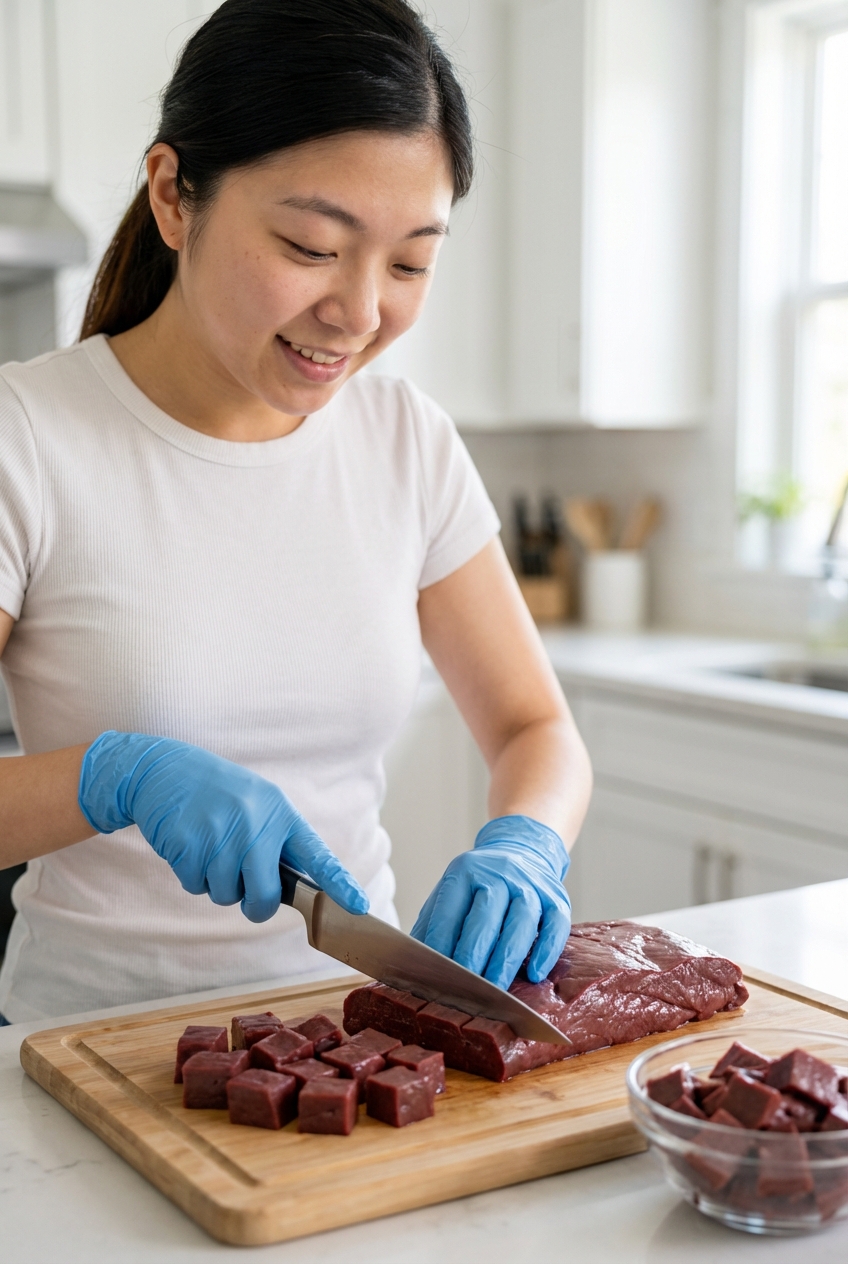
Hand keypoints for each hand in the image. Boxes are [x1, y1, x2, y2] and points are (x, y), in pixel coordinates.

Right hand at [78, 731, 368, 923]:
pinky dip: (191, 875)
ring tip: (209, 847)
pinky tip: (189, 845)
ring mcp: (221, 834)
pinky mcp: (188, 843)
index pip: (316, 855)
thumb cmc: (218, 794)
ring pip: (225, 895)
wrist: (163, 769)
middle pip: (265, 896)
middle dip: (254, 905)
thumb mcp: (256, 804)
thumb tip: (282, 892)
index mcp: (279, 813)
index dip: (339, 883)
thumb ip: (274, 842)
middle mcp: (255, 823)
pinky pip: (195, 886)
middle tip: (242, 889)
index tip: (360, 907)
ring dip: (215, 884)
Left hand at [410, 815, 570, 990]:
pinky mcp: (557, 898)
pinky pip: (556, 925)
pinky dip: (546, 951)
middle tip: (465, 986)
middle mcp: (500, 873)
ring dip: (507, 957)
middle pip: (486, 915)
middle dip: (474, 953)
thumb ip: (433, 924)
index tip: (434, 972)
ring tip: (495, 987)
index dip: (442, 941)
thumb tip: (411, 963)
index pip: (451, 908)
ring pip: (522, 920)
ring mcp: (531, 884)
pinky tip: (534, 973)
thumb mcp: (452, 892)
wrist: (522, 851)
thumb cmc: (480, 885)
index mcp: (466, 871)